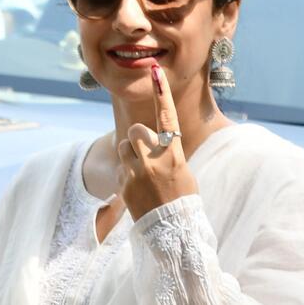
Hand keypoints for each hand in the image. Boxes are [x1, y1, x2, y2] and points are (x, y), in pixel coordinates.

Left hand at [114, 62, 198, 221]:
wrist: (173, 232)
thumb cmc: (182, 200)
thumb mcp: (183, 172)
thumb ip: (168, 153)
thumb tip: (155, 142)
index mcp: (173, 154)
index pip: (167, 117)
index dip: (161, 93)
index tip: (155, 72)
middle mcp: (154, 160)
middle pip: (135, 131)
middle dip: (136, 139)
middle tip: (144, 156)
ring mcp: (137, 173)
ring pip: (123, 147)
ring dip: (129, 156)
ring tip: (141, 175)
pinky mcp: (124, 186)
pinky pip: (120, 169)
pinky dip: (126, 176)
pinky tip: (138, 191)